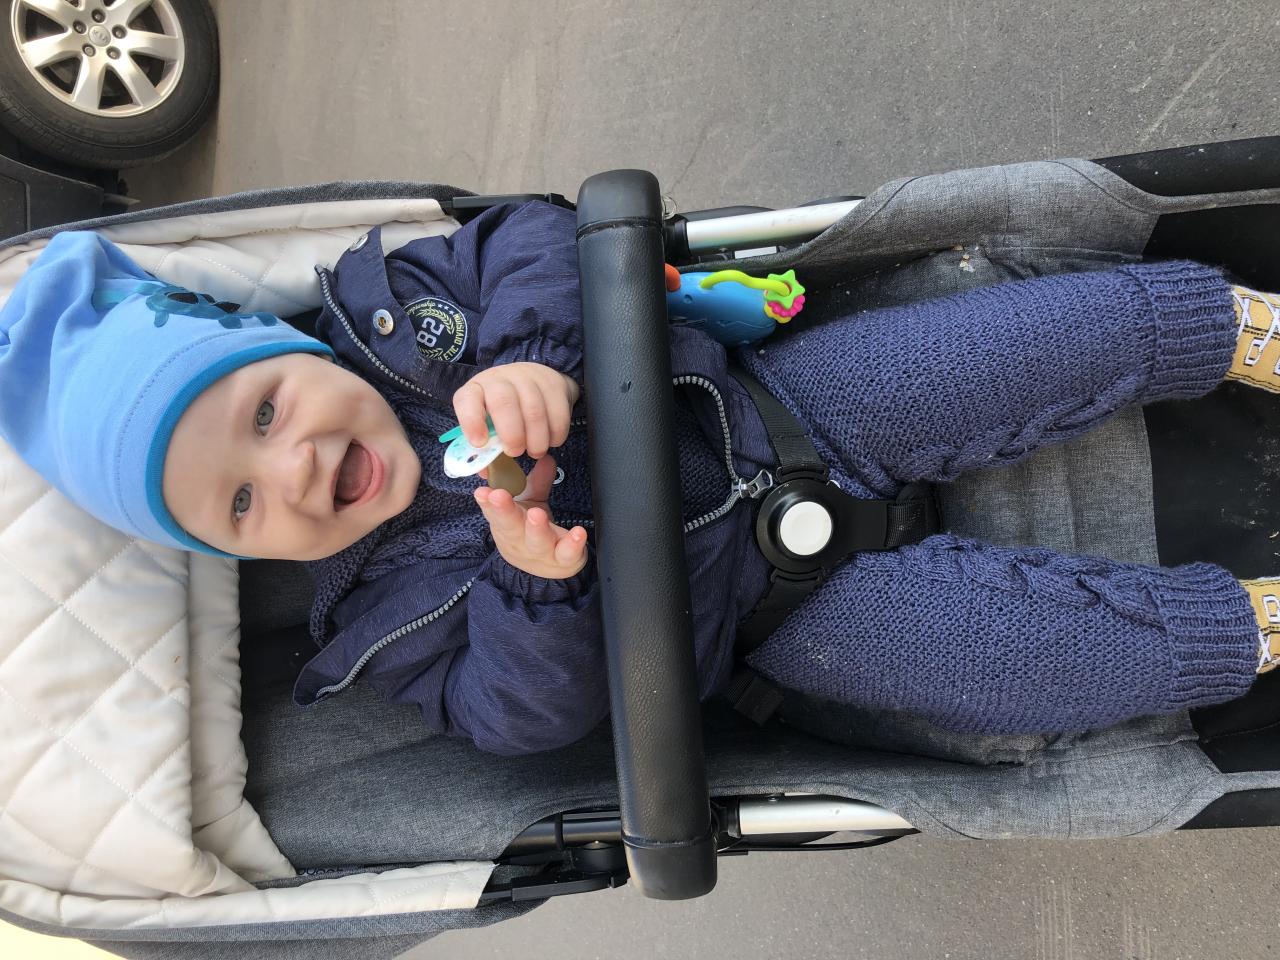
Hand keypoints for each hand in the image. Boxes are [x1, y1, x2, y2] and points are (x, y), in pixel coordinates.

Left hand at [453, 362, 579, 458]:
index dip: (472, 422)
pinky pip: (558, 412)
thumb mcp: (488, 423)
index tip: (481, 443)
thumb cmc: (504, 410)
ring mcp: (528, 378)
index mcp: (476, 390)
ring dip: (536, 439)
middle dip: (511, 434)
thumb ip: (486, 446)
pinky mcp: (553, 383)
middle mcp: (500, 380)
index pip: (466, 400)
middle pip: (503, 402)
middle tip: (515, 452)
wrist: (533, 380)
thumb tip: (487, 471)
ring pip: (534, 410)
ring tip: (535, 452)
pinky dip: (556, 434)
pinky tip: (550, 440)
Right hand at [475, 456, 588, 578]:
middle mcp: (519, 539)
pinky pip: (567, 553)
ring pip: (537, 540)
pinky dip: (573, 544)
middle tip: (499, 496)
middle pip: (510, 525)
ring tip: (537, 514)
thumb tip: (544, 457)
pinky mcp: (562, 559)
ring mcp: (540, 551)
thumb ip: (535, 482)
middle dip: (503, 510)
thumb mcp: (528, 505)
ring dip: (536, 527)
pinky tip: (578, 533)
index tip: (482, 491)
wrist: (545, 568)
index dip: (487, 502)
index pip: (493, 511)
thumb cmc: (530, 532)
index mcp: (506, 524)